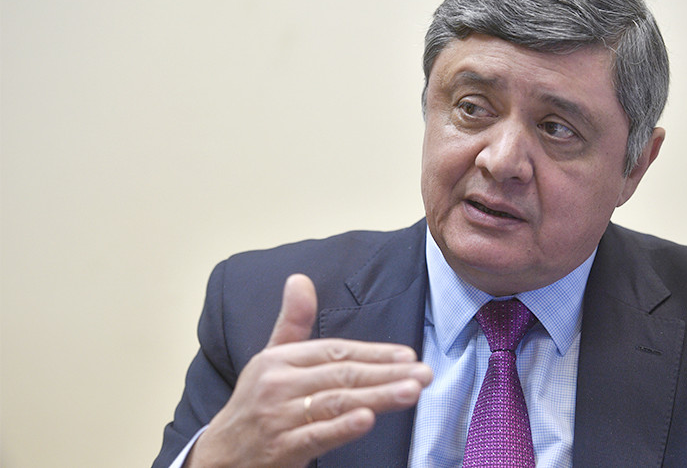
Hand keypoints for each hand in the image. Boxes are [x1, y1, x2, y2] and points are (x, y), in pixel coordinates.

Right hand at [185, 274, 432, 466]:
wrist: (220, 457)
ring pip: (335, 402)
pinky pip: (315, 436)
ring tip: (411, 392)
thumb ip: (292, 323)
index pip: (335, 351)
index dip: (374, 352)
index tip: (408, 355)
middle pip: (341, 374)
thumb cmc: (254, 405)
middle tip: (424, 374)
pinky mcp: (280, 448)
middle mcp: (278, 384)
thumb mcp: (269, 360)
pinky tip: (367, 419)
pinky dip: (341, 428)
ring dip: (377, 396)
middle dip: (386, 373)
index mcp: (279, 360)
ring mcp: (278, 417)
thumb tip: (300, 279)